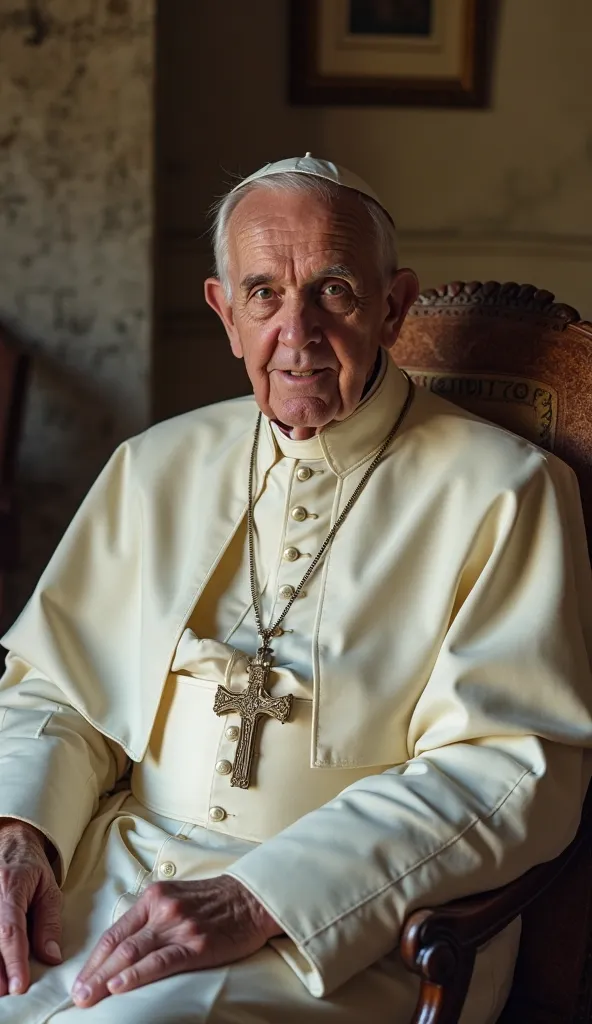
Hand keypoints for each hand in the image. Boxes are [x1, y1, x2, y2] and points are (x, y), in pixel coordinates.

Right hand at [0, 820, 61, 996]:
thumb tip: (51, 957)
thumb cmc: (31, 867)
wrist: (10, 842)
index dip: (14, 960)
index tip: (19, 985)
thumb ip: (49, 923)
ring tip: (0, 986)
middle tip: (8, 991)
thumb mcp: (49, 889)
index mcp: (11, 886)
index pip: (11, 930)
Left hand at [72, 875, 281, 1007]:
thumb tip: (124, 947)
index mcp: (155, 897)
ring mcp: (179, 926)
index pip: (115, 932)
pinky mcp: (197, 944)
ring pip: (133, 953)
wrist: (252, 899)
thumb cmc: (214, 901)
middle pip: (119, 945)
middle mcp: (163, 909)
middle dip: (94, 974)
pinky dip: (137, 975)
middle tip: (77, 997)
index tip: (80, 980)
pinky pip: (161, 961)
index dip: (94, 959)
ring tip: (89, 998)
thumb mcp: (177, 898)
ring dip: (106, 979)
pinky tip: (120, 986)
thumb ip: (151, 918)